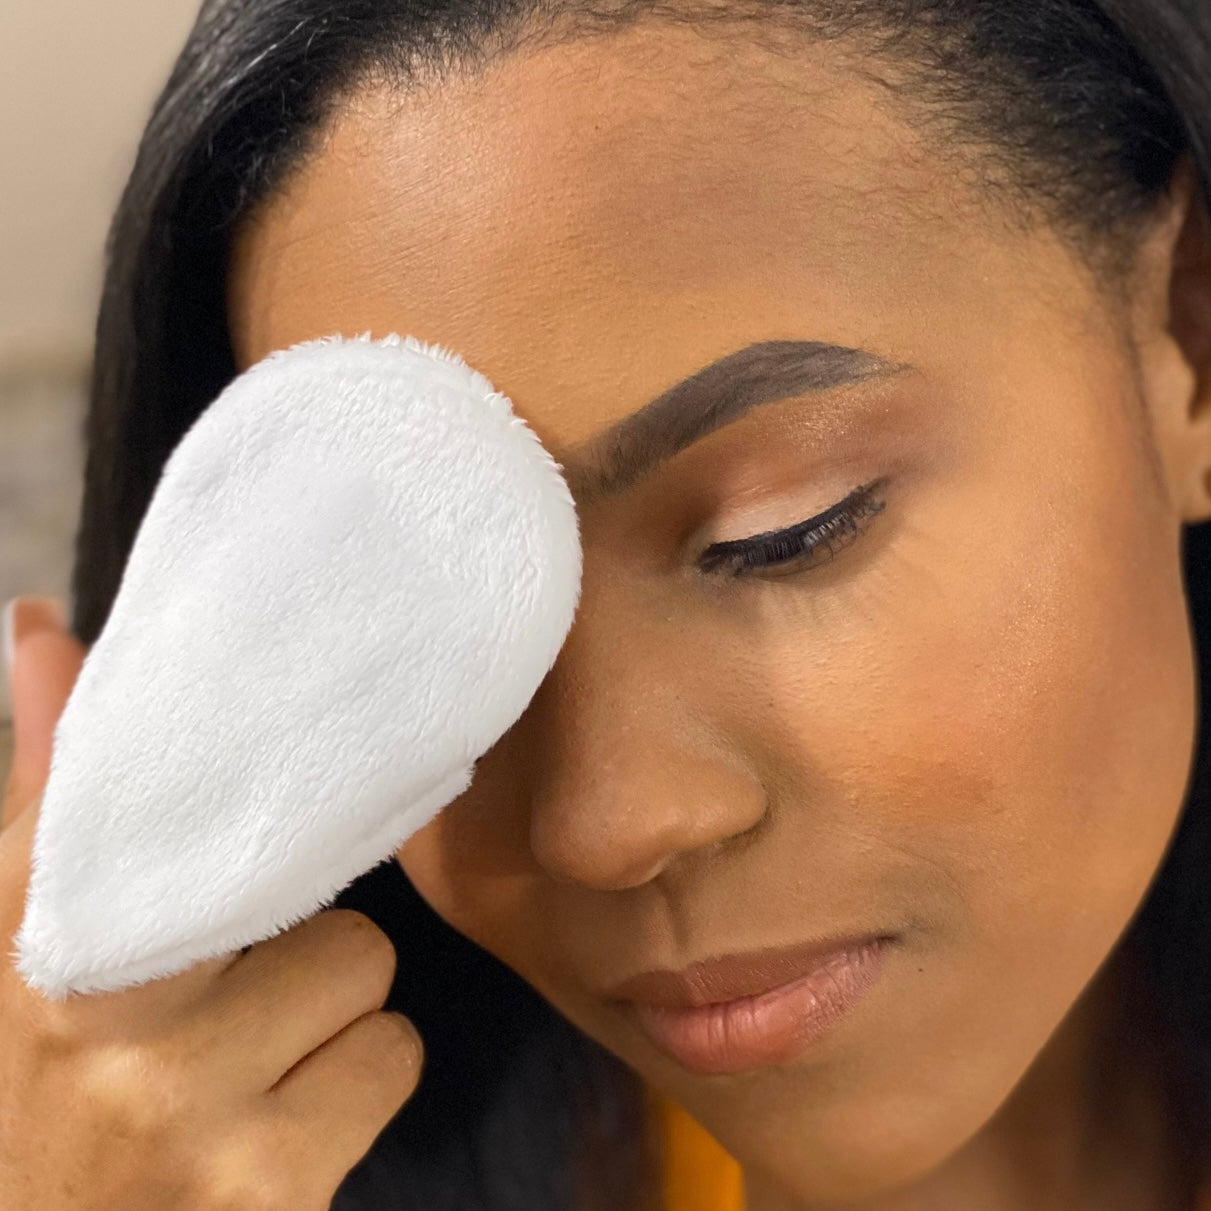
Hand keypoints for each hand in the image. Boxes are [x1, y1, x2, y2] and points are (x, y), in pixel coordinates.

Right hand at [0, 597, 422, 1208]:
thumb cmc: (33, 1078)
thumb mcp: (27, 930)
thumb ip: (57, 782)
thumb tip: (38, 622)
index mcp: (45, 927)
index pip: (175, 789)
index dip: (251, 791)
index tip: (277, 793)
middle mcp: (103, 1011)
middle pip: (301, 866)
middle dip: (291, 927)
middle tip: (230, 978)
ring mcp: (186, 1103)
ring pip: (365, 965)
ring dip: (331, 1006)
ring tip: (252, 1052)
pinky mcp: (269, 1183)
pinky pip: (392, 1056)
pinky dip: (356, 1081)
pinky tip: (283, 1116)